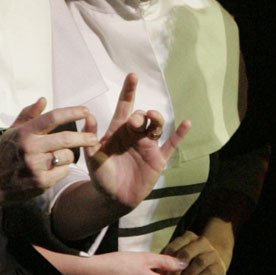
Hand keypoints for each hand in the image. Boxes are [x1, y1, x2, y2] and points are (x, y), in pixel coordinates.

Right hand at [0, 98, 96, 202]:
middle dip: (84, 136)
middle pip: (66, 139)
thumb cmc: (6, 154)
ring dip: (70, 155)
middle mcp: (30, 148)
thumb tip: (43, 99)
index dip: (72, 112)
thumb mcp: (13, 131)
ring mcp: (36, 166)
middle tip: (94, 137)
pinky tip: (53, 169)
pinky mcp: (41, 182)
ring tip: (62, 156)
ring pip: (67, 156)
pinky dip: (63, 169)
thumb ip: (28, 115)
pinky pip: (64, 171)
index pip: (53, 118)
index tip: (86, 111)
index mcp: (25, 133)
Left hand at [84, 74, 190, 211]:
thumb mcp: (92, 158)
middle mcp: (135, 135)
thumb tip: (88, 116)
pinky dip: (180, 134)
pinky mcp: (158, 159)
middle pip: (142, 116)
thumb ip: (90, 138)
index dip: (129, 91)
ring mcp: (148, 146)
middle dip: (140, 115)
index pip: (125, 106)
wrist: (113, 198)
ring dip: (156, 119)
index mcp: (118, 131)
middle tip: (134, 122)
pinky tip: (187, 123)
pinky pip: (171, 144)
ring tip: (153, 118)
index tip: (133, 76)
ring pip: (156, 126)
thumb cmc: (101, 176)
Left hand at [165, 218, 234, 274]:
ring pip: (199, 263)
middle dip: (175, 270)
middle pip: (186, 253)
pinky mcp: (219, 267)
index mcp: (189, 237)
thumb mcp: (178, 254)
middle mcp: (202, 242)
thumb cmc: (190, 259)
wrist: (216, 260)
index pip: (173, 247)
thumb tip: (155, 271)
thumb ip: (167, 259)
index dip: (164, 262)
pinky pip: (208, 274)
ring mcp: (212, 254)